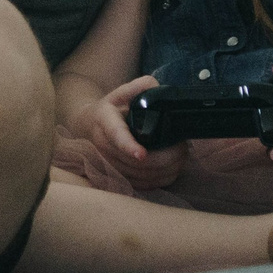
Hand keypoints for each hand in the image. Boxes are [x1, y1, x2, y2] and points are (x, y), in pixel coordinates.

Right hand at [77, 74, 187, 190]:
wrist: (90, 125)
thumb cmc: (114, 108)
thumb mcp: (124, 91)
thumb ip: (142, 87)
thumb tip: (160, 90)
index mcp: (104, 121)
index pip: (115, 136)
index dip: (129, 146)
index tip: (141, 154)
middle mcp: (103, 146)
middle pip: (135, 162)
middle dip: (165, 157)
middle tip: (182, 147)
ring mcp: (109, 165)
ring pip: (142, 176)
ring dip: (166, 168)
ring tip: (180, 155)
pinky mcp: (118, 178)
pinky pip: (144, 185)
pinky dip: (162, 178)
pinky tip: (171, 167)